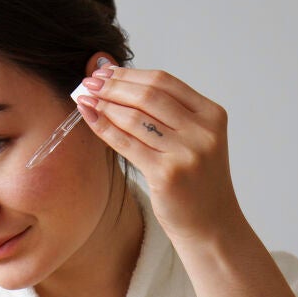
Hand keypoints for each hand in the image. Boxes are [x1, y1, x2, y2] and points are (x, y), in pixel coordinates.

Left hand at [76, 65, 242, 243]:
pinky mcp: (167, 174)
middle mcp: (203, 131)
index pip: (164, 81)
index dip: (129, 74)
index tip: (104, 71)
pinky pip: (127, 143)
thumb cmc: (195, 182)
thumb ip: (164, 111)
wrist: (211, 225)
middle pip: (148, 95)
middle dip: (113, 86)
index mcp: (212, 114)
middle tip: (89, 82)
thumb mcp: (192, 139)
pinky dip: (104, 126)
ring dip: (104, 104)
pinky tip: (89, 116)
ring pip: (135, 117)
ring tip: (85, 98)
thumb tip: (116, 74)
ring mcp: (187, 153)